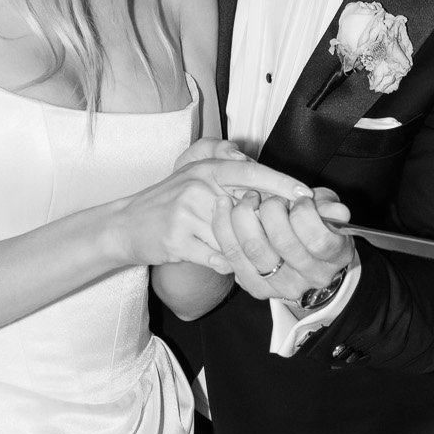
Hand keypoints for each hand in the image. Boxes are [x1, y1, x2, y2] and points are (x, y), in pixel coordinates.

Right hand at [117, 154, 322, 268]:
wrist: (126, 225)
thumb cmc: (169, 202)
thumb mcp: (196, 176)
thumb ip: (229, 171)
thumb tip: (267, 178)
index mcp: (206, 169)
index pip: (252, 172)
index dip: (282, 184)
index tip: (307, 196)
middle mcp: (198, 187)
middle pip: (248, 211)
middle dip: (268, 226)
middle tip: (284, 237)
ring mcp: (187, 215)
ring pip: (235, 239)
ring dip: (240, 250)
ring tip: (233, 248)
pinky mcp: (178, 241)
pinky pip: (218, 259)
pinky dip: (221, 263)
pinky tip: (211, 257)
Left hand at [212, 185, 353, 304]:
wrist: (306, 266)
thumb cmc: (317, 229)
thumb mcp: (328, 213)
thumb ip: (330, 208)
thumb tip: (340, 212)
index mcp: (333, 259)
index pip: (318, 239)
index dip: (305, 212)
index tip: (300, 199)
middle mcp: (309, 278)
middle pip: (282, 242)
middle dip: (271, 209)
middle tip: (270, 198)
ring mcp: (281, 287)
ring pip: (253, 249)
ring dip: (244, 215)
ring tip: (246, 198)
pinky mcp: (256, 288)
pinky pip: (232, 257)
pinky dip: (223, 228)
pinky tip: (223, 207)